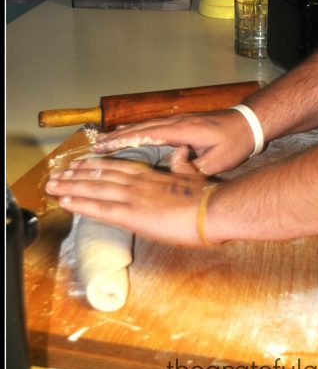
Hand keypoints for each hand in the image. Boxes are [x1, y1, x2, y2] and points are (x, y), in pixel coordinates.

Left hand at [45, 157, 221, 246]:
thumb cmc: (208, 196)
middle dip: (76, 174)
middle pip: (101, 175)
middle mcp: (138, 182)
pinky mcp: (132, 214)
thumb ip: (182, 166)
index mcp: (152, 175)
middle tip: (56, 174)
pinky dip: (80, 203)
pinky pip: (100, 208)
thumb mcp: (194, 175)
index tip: (81, 163)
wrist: (214, 208)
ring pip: (95, 188)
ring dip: (71, 186)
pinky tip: (65, 201)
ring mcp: (133, 197)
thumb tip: (181, 154)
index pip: (118, 167)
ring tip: (52, 184)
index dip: (97, 165)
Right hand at [93, 109, 257, 175]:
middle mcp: (176, 122)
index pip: (146, 134)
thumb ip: (195, 168)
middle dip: (117, 137)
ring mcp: (178, 121)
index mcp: (182, 130)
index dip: (123, 140)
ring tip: (104, 142)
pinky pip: (154, 127)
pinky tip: (129, 138)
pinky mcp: (182, 124)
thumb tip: (175, 175)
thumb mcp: (217, 161)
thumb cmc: (234, 143)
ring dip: (125, 134)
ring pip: (145, 126)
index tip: (103, 146)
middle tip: (94, 145)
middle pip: (140, 128)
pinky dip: (138, 132)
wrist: (248, 124)